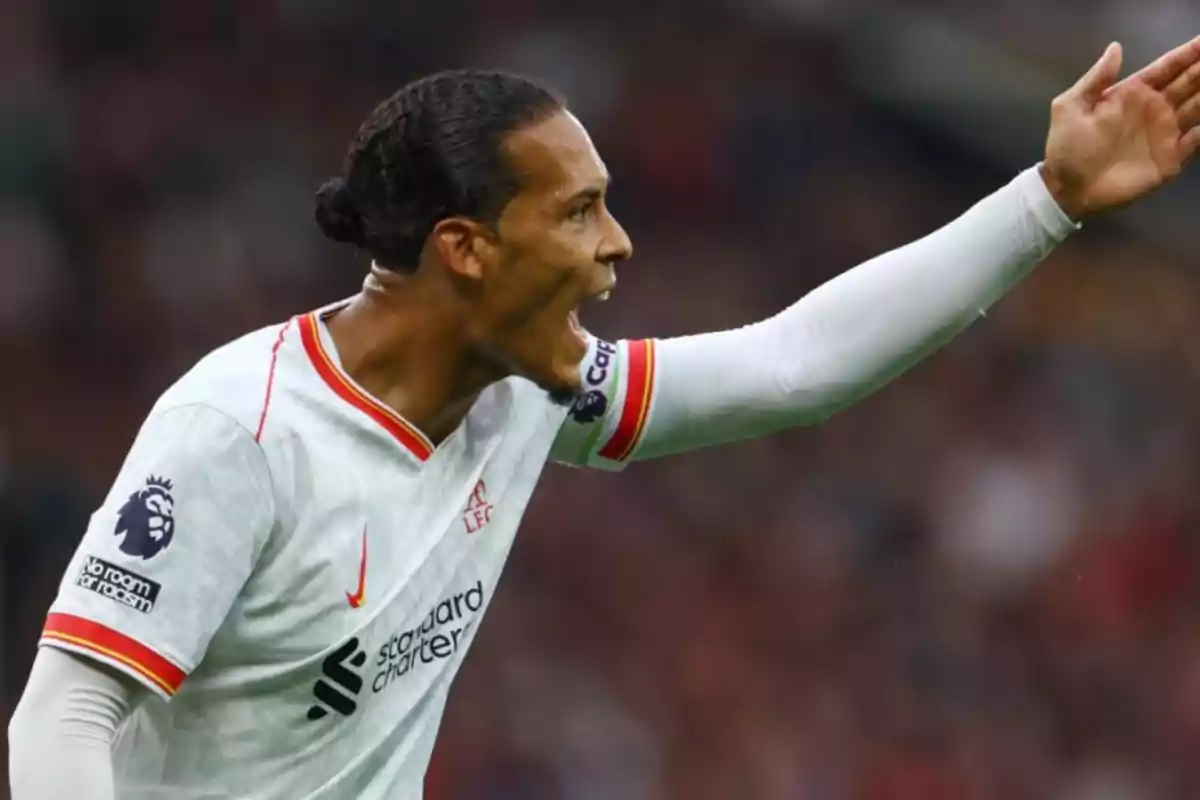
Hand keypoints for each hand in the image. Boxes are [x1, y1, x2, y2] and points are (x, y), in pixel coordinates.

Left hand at [1041, 36, 1199, 220]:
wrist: (1067, 189)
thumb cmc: (1067, 147)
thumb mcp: (1070, 108)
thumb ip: (1095, 79)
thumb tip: (1116, 47)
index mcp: (1132, 94)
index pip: (1167, 69)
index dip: (1187, 54)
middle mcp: (1153, 110)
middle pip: (1188, 83)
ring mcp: (1163, 135)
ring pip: (1197, 107)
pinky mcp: (1169, 160)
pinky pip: (1194, 142)